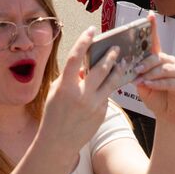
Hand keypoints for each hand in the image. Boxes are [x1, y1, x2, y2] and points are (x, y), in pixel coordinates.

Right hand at [39, 28, 131, 161]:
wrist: (58, 142)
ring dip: (117, 70)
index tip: (91, 30)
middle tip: (116, 48)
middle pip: (101, 69)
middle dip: (110, 56)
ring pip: (111, 82)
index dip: (84, 41)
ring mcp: (94, 105)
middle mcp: (82, 95)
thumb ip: (69, 78)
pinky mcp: (102, 113)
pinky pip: (107, 96)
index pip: (75, 58)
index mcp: (65, 87)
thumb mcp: (55, 93)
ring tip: (121, 62)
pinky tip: (108, 85)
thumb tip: (84, 68)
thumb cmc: (53, 115)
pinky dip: (107, 89)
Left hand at [133, 22, 174, 124]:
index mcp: (159, 59)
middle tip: (135, 69)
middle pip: (156, 56)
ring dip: (149, 74)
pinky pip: (168, 81)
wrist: (169, 114)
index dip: (153, 27)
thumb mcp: (142, 84)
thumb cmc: (155, 97)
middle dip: (144, 63)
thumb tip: (126, 67)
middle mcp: (169, 61)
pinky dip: (156, 83)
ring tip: (140, 80)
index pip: (155, 41)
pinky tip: (148, 85)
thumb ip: (137, 74)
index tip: (150, 15)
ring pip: (162, 68)